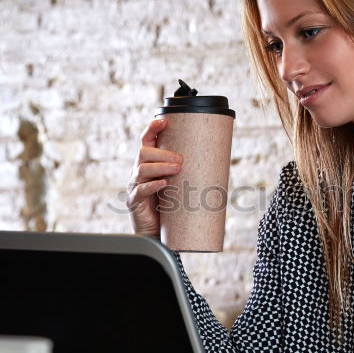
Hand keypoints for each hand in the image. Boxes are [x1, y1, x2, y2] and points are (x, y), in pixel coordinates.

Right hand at [127, 119, 182, 236]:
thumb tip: (219, 159)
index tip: (163, 121)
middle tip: (181, 160)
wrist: (160, 232)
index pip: (146, 140)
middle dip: (163, 154)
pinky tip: (164, 184)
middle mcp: (139, 172)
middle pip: (144, 153)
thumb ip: (190, 171)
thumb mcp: (181, 183)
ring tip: (177, 169)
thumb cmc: (171, 206)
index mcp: (149, 164)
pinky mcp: (134, 202)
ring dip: (161, 167)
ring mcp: (135, 186)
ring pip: (142, 169)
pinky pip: (140, 190)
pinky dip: (152, 186)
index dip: (152, 128)